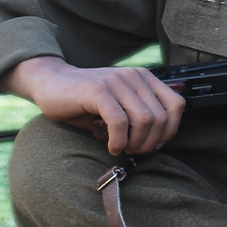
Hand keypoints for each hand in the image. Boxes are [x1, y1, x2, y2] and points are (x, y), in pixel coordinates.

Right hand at [0, 56, 186, 155]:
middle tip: (133, 150)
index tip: (153, 143)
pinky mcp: (98, 90)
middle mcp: (133, 76)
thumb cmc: (84, 100)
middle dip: (149, 142)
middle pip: (160, 117)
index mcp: (143, 78)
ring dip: (135, 143)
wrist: (50, 84)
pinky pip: (119, 121)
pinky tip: (110, 146)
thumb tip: (159, 141)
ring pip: (144, 120)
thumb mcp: (119, 104)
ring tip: (121, 148)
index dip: (169, 130)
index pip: (176, 105)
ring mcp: (116, 81)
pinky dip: (118, 140)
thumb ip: (140, 114)